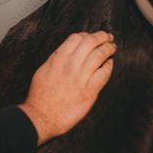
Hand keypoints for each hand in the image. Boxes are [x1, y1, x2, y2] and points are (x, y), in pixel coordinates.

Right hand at [19, 31, 115, 145]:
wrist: (41, 117)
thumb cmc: (40, 96)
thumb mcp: (43, 70)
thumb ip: (56, 59)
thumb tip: (65, 50)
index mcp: (58, 59)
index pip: (76, 38)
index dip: (86, 35)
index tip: (91, 37)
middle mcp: (70, 65)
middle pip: (91, 42)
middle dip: (102, 37)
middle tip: (107, 37)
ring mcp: (81, 78)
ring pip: (100, 55)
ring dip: (108, 49)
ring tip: (112, 48)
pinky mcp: (89, 91)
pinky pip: (104, 73)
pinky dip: (109, 66)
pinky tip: (109, 64)